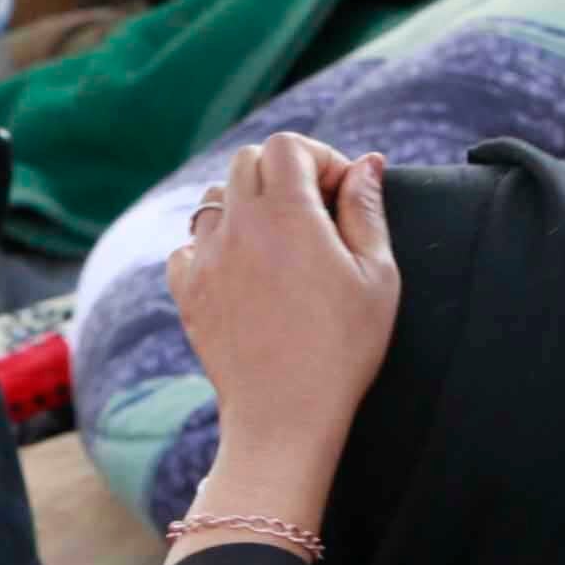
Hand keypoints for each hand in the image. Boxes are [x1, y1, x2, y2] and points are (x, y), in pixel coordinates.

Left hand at [169, 133, 400, 520]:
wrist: (284, 418)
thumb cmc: (342, 350)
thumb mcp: (377, 276)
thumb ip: (368, 210)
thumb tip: (366, 164)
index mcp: (287, 214)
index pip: (288, 146)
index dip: (319, 158)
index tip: (341, 194)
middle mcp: (238, 226)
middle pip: (248, 162)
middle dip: (283, 173)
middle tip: (314, 213)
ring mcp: (206, 258)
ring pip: (215, 199)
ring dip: (245, 205)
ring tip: (277, 242)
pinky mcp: (187, 292)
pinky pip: (188, 246)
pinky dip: (212, 246)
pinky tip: (242, 271)